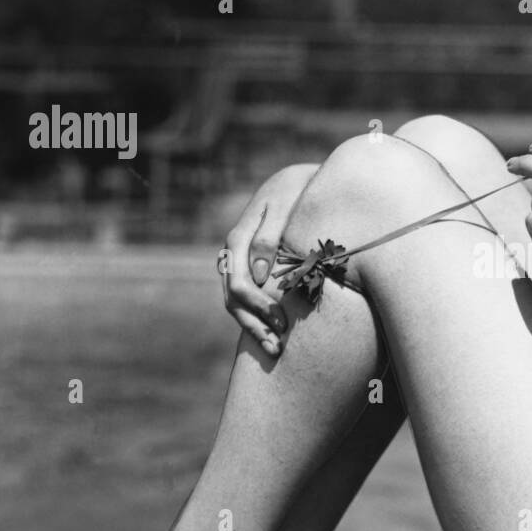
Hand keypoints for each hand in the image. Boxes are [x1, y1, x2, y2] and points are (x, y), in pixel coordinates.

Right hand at [219, 163, 317, 354]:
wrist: (298, 180)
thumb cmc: (296, 191)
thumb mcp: (284, 207)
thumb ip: (270, 238)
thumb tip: (259, 276)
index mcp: (238, 239)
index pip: (239, 283)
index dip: (259, 308)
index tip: (282, 324)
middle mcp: (233, 253)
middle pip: (233, 298)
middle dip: (254, 325)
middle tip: (278, 348)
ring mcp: (240, 261)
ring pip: (236, 302)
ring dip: (253, 327)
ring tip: (275, 350)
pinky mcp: (251, 267)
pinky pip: (246, 297)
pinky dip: (257, 316)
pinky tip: (273, 333)